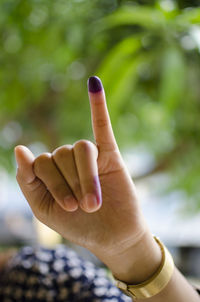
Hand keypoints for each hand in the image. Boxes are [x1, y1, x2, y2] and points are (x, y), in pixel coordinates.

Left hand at [15, 77, 150, 272]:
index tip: (66, 207)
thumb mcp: (44, 208)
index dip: (52, 184)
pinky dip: (98, 105)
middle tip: (81, 209)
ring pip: (79, 150)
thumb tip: (18, 147)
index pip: (40, 161)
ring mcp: (89, 156)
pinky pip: (102, 126)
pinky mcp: (110, 154)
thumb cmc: (78, 225)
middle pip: (59, 155)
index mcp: (50, 171)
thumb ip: (29, 181)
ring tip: (94, 203)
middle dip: (69, 185)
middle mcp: (67, 160)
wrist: (112, 236)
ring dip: (85, 179)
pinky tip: (93, 83)